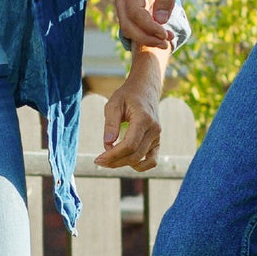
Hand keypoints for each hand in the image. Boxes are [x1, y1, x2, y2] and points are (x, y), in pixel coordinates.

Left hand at [94, 50, 165, 171]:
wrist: (145, 90)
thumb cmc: (127, 95)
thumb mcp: (114, 104)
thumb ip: (110, 123)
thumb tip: (107, 144)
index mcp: (144, 119)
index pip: (129, 145)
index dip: (113, 155)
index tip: (98, 159)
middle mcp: (154, 130)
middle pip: (135, 156)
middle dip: (115, 162)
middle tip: (99, 161)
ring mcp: (157, 137)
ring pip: (142, 161)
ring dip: (124, 164)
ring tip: (109, 160)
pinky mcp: (157, 142)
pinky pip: (152, 161)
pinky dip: (139, 166)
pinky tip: (124, 161)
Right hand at [112, 0, 182, 48]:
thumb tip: (160, 21)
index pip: (135, 13)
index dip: (150, 28)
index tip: (167, 35)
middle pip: (126, 23)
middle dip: (146, 37)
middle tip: (167, 42)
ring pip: (126, 25)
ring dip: (144, 36)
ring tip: (166, 39)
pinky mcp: (126, 0)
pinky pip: (130, 21)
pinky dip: (143, 31)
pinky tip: (159, 33)